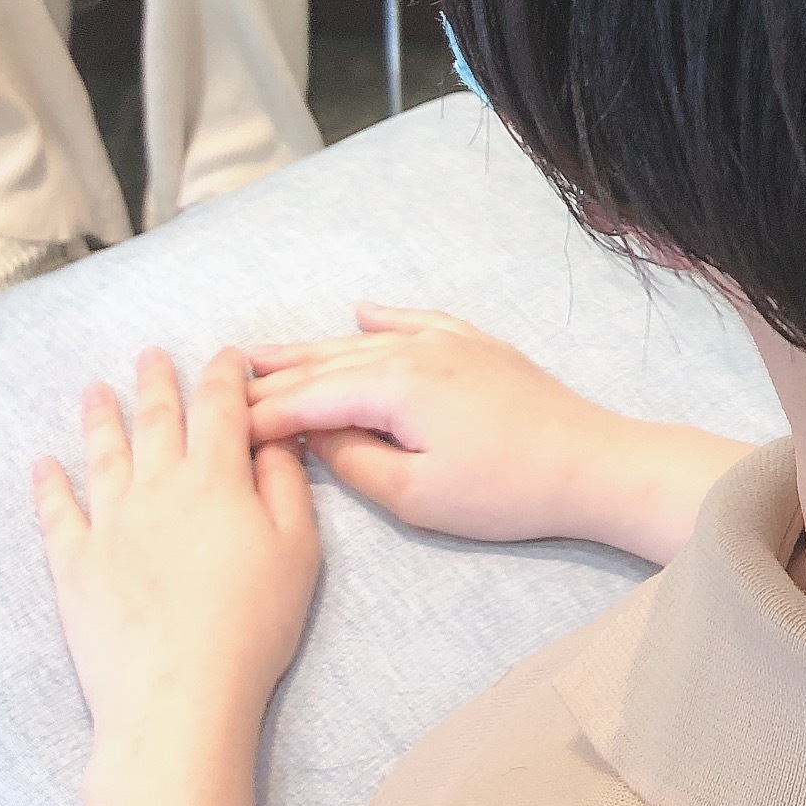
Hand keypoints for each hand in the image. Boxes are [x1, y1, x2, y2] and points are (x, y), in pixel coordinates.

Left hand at [34, 348, 319, 757]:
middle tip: (150, 353)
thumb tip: (274, 440)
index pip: (219, 406)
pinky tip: (43, 465)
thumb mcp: (299, 550)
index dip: (224, 375)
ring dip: (99, 417)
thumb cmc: (252, 625)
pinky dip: (49, 485)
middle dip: (156, 382)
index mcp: (216, 477)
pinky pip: (57, 513)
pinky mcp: (75, 564)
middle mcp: (158, 486)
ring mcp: (110, 522)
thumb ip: (286, 486)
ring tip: (94, 390)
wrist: (179, 694)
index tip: (227, 355)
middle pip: (156, 419)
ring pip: (103, 454)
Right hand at [243, 303, 751, 564]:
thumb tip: (313, 437)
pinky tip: (361, 310)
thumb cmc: (503, 489)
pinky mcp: (478, 348)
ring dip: (314, 346)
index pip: (308, 397)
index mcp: (394, 384)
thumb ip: (353, 462)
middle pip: (329, 360)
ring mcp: (450, 342)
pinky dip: (384, 318)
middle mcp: (415, 349)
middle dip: (273, 373)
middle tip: (219, 378)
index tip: (217, 429)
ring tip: (265, 350)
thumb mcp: (414, 494)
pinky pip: (417, 321)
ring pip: (365, 340)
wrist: (588, 463)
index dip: (259, 415)